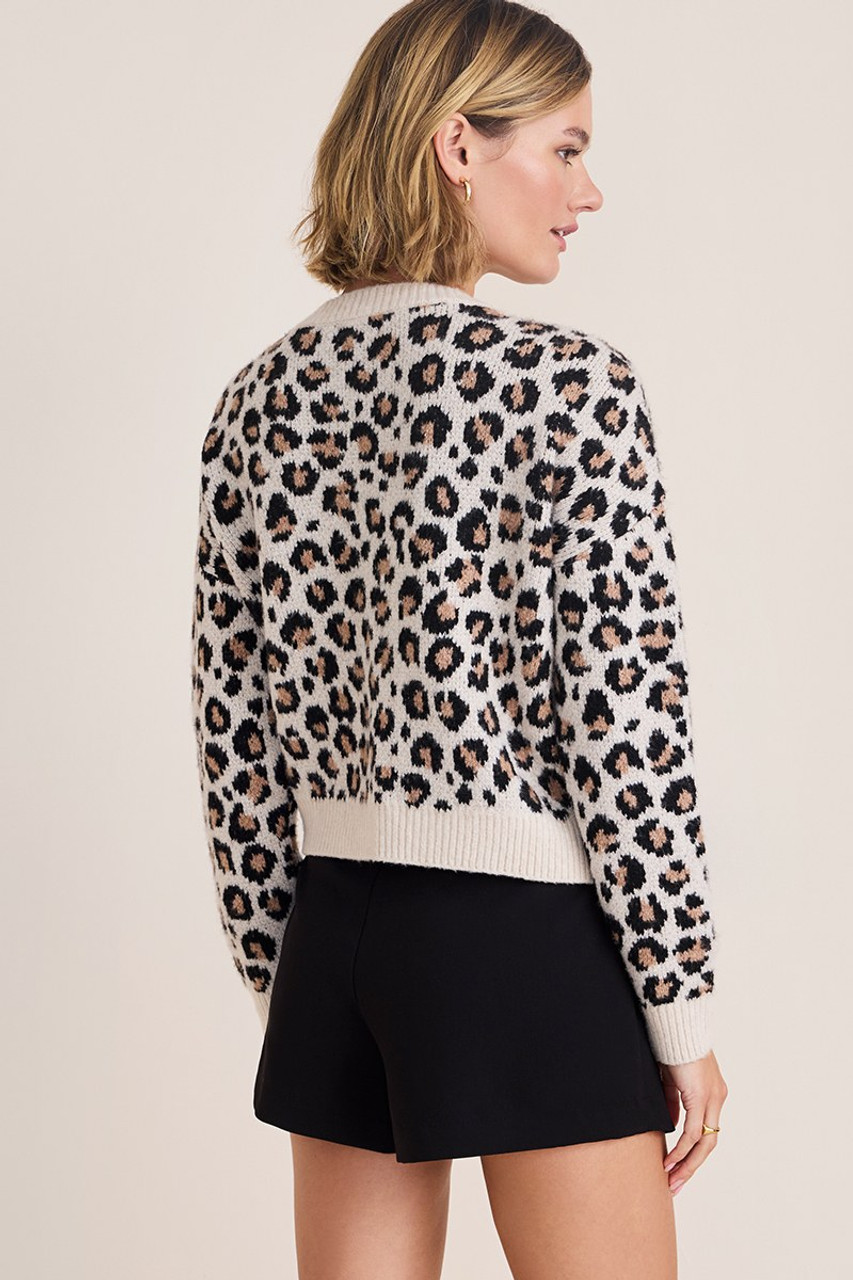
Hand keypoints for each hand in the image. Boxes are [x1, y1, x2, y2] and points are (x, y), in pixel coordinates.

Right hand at [658, 1049, 727, 1195]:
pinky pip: (692, 1133)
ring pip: (705, 1143)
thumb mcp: (671, 1079)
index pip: (705, 1130)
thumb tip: (671, 1125)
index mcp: (712, 1092)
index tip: (678, 1167)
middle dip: (692, 1166)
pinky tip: (670, 1162)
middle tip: (677, 1184)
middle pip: (709, 1143)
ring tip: (673, 1181)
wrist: (677, 1024)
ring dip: (688, 1164)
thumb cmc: (672, 1044)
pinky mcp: (701, 1097)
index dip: (693, 1151)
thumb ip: (673, 1102)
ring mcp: (712, 1099)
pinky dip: (682, 1150)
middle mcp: (717, 1098)